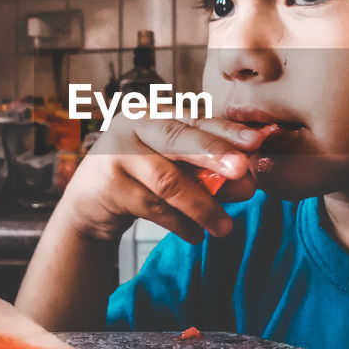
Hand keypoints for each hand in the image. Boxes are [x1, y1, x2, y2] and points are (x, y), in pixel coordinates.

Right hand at [56, 116, 271, 243]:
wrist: (92, 201)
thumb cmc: (144, 178)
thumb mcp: (178, 168)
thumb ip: (211, 173)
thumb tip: (250, 184)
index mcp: (159, 113)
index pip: (197, 120)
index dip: (228, 131)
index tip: (256, 142)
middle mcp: (135, 125)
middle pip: (178, 139)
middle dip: (214, 155)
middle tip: (242, 171)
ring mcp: (117, 153)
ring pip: (167, 180)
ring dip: (201, 206)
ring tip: (225, 228)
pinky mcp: (109, 185)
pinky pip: (153, 207)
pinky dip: (180, 224)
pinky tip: (196, 236)